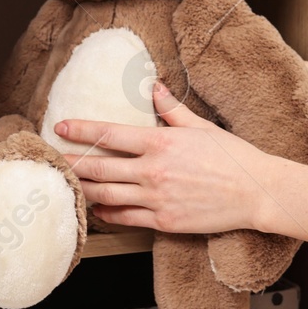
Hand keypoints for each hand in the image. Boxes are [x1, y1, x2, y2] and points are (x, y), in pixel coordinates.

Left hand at [54, 81, 276, 233]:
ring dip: (82, 189)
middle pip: (100, 167)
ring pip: (106, 194)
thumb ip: (172, 108)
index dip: (82, 129)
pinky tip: (96, 208)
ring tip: (67, 184)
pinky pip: (125, 218)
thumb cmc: (233, 157)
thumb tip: (154, 86)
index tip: (62, 127)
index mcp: (161, 143)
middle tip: (52, 160)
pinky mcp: (163, 222)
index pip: (110, 133)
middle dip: (72, 163)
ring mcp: (156, 199)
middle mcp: (153, 171)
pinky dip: (106, 213)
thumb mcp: (201, 126)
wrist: (255, 192)